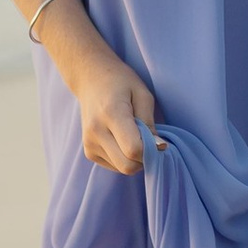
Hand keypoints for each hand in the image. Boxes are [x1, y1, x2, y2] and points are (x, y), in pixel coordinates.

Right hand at [42, 0, 156, 172]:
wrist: (91, 79)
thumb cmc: (121, 82)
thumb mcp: (142, 94)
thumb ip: (150, 122)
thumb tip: (159, 147)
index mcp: (111, 114)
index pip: (133, 149)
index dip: (151, 150)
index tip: (159, 140)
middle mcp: (96, 132)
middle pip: (127, 166)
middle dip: (144, 158)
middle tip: (149, 141)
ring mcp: (89, 144)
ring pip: (121, 168)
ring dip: (134, 158)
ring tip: (133, 135)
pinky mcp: (88, 152)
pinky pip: (114, 166)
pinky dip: (123, 158)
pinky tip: (122, 139)